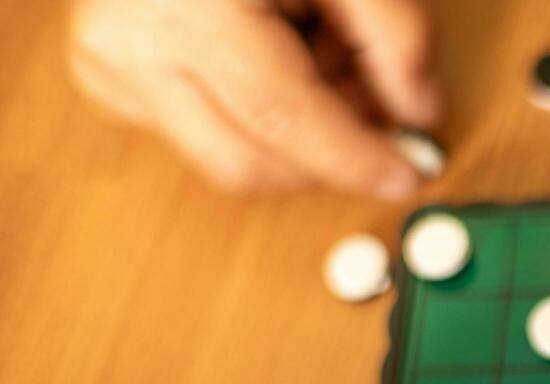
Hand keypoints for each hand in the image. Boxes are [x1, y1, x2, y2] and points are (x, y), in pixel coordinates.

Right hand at [69, 0, 439, 197]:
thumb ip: (396, 34)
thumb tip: (420, 114)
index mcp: (195, 8)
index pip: (284, 116)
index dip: (354, 159)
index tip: (407, 177)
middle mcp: (135, 42)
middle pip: (251, 162)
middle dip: (324, 157)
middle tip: (370, 106)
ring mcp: (112, 63)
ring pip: (225, 159)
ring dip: (290, 138)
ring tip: (312, 58)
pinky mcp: (106, 78)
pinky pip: (196, 134)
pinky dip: (249, 117)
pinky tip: (263, 55)